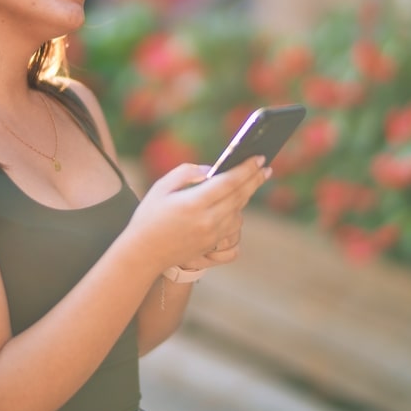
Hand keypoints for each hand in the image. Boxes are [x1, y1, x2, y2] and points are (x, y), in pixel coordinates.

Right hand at [126, 156, 271, 273]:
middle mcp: (207, 220)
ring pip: (239, 212)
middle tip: (266, 167)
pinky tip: (236, 204)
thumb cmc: (149, 216)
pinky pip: (233, 226)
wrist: (143, 253)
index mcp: (193, 203)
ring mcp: (211, 235)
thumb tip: (211, 169)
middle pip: (239, 196)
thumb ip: (186, 172)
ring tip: (251, 181)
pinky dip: (237, 212)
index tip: (258, 158)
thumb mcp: (161, 187)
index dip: (246, 169)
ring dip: (246, 196)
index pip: (228, 182)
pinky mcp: (212, 245)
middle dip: (255, 180)